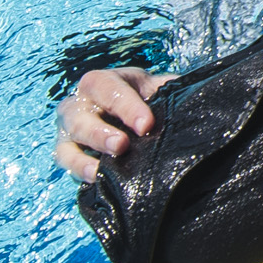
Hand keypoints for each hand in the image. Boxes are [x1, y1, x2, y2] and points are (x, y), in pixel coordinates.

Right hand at [56, 67, 165, 183]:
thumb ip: (172, 89)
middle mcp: (78, 104)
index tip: (146, 125)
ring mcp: (68, 131)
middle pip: (79, 118)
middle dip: (100, 133)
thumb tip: (196, 99)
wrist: (133, 113)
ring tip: (99, 171)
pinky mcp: (67, 153)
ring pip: (65, 144)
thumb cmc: (147, 98)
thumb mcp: (159, 87)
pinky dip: (77, 172)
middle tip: (122, 146)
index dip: (125, 106)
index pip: (108, 88)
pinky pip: (65, 164)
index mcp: (101, 82)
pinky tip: (95, 181)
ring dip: (81, 158)